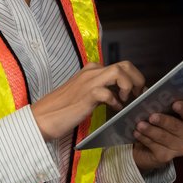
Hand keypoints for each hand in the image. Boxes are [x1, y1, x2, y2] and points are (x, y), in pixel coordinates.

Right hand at [31, 61, 145, 140]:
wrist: (42, 117)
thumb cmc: (64, 109)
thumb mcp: (87, 94)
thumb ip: (103, 90)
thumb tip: (122, 94)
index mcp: (92, 70)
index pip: (122, 66)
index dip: (135, 78)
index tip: (139, 92)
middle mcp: (92, 72)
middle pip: (126, 65)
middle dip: (137, 80)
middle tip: (138, 96)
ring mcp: (88, 82)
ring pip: (119, 71)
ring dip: (129, 86)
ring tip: (126, 100)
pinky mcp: (85, 95)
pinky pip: (107, 92)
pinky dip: (115, 101)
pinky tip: (114, 109)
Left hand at [132, 101, 182, 172]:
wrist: (153, 148)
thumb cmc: (162, 125)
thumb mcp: (166, 113)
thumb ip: (163, 104)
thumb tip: (151, 95)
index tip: (175, 104)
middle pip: (177, 127)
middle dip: (164, 121)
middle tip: (152, 117)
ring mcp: (180, 149)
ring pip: (164, 137)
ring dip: (151, 130)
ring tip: (140, 124)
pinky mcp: (166, 157)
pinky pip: (154, 146)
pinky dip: (144, 138)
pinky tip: (137, 133)